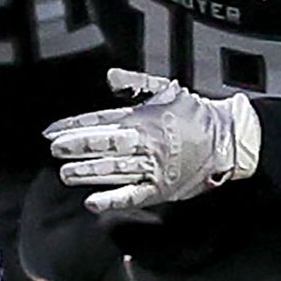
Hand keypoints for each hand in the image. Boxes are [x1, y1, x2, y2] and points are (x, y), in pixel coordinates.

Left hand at [46, 69, 261, 211]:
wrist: (227, 141)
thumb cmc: (194, 114)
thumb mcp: (167, 90)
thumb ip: (136, 83)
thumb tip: (109, 77)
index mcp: (144, 119)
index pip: (102, 123)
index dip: (76, 127)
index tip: (52, 131)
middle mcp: (146, 144)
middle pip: (106, 146)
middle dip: (79, 147)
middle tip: (55, 149)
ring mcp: (153, 169)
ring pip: (116, 171)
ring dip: (88, 173)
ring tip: (65, 174)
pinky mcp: (160, 190)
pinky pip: (133, 196)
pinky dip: (113, 200)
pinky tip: (92, 203)